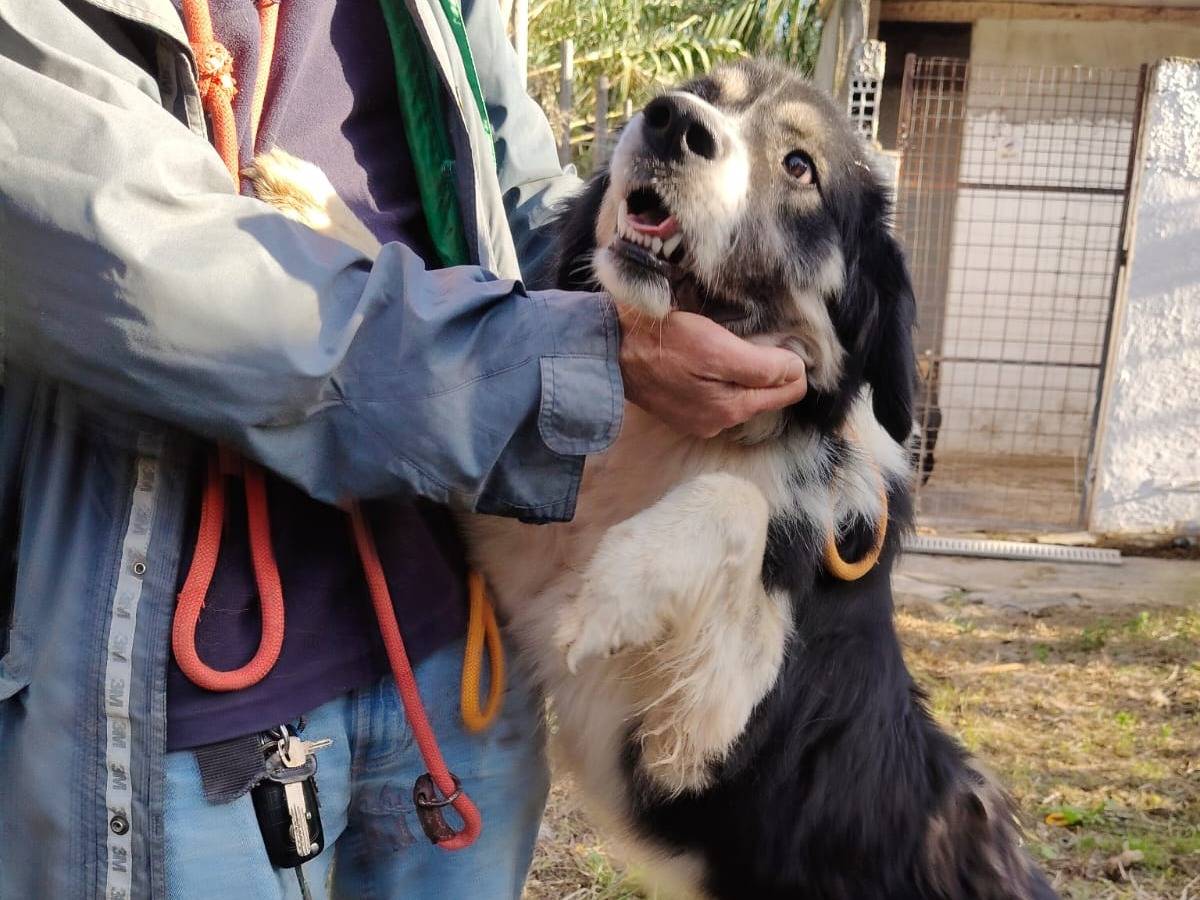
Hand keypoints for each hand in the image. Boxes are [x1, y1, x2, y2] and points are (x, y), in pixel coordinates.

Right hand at [617, 306, 807, 437]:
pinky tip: (705, 358)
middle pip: (766, 393)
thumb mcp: (717, 348)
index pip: (790, 390)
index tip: (780, 336)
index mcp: (732, 410)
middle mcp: (719, 423)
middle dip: (767, 367)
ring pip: (741, 393)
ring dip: (742, 371)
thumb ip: (762, 366)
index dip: (792, 361)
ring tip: (728, 344)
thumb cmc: (662, 342)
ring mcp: (698, 420)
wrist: (609, 349)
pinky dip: (719, 376)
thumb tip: (799, 371)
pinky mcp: (681, 411)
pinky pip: (717, 394)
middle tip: (753, 334)